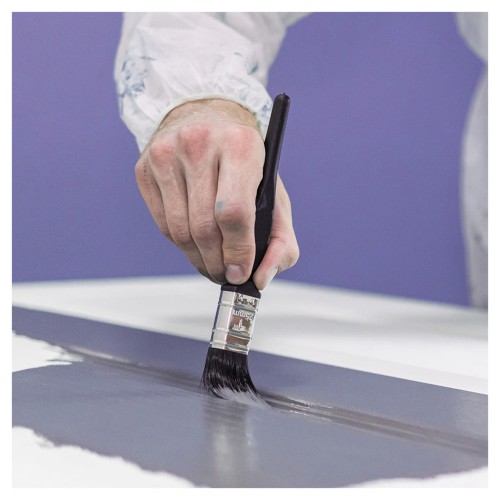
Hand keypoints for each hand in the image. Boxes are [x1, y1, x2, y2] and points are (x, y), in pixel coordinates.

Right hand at [135, 99, 298, 288]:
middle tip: (227, 276)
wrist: (206, 118)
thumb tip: (261, 279)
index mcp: (240, 145)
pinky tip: (196, 245)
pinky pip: (163, 223)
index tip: (241, 273)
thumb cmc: (245, 164)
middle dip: (217, 262)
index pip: (233, 212)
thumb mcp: (274, 192)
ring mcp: (166, 153)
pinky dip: (181, 244)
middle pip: (204, 226)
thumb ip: (281, 240)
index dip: (238, 251)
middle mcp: (199, 143)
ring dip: (198, 259)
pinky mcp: (144, 167)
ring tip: (213, 266)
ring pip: (180, 230)